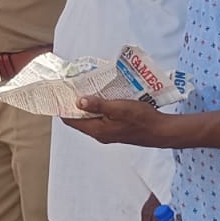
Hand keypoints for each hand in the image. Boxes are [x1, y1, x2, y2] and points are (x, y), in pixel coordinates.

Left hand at [64, 97, 179, 147]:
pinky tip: (101, 96)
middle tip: (70, 87)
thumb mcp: (118, 108)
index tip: (58, 93)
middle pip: (79, 119)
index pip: (71, 120)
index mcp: (97, 130)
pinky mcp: (116, 129)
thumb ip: (98, 105)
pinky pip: (100, 118)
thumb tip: (78, 101)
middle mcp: (99, 134)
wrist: (161, 131)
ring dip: (86, 105)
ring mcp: (108, 132)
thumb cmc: (141, 119)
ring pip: (90, 118)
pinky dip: (97, 107)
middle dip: (73, 104)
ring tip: (84, 88)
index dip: (62, 107)